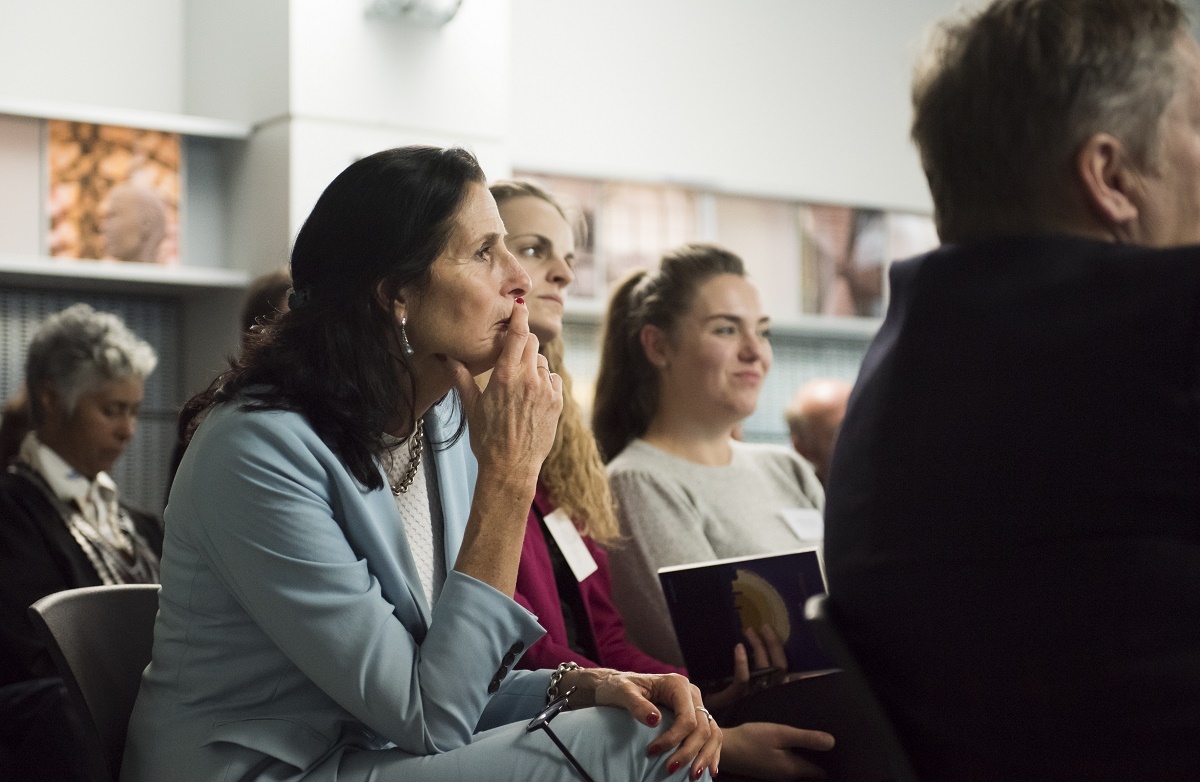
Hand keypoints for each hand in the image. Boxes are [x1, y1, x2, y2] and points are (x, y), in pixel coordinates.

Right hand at [450, 299, 562, 481]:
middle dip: (523, 342)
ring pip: (543, 363)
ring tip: (520, 384)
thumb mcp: (471, 407)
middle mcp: (529, 378)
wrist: (511, 468)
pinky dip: (545, 381)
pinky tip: (533, 395)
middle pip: (533, 343)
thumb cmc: (487, 439)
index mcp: (505, 375)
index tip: (519, 307)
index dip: (520, 316)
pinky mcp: (557, 403)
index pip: (518, 333)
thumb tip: (446, 358)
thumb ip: (461, 378)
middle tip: (513, 352)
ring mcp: (546, 390)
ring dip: (533, 365)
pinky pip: (554, 379)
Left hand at [562, 668, 720, 779]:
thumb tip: (655, 720)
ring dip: (705, 756)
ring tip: (694, 776)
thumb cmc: (618, 687)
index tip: (652, 751)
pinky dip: (712, 752)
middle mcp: (691, 694)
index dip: (673, 738)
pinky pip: (711, 734)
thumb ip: (637, 704)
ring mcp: (695, 705)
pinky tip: (710, 769)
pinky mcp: (694, 716)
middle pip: (701, 728)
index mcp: (677, 685)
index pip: (686, 717)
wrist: (616, 685)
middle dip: (689, 752)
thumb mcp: (622, 692)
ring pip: (711, 733)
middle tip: (670, 769)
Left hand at [706, 625, 789, 709]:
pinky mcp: (734, 701)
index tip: (774, 634)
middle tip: (764, 627)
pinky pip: (742, 681)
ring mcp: (752, 698)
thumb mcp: (737, 684)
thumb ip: (751, 670)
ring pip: (765, 670)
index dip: (783, 653)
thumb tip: (753, 647)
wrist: (702, 719)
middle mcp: (765, 695)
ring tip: (749, 631)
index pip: (783, 671)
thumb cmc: (719, 700)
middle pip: (780, 668)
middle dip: (774, 644)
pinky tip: (738, 647)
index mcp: (769, 691)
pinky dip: (742, 662)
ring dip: (759, 646)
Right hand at [721, 722, 833, 780]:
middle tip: (830, 739)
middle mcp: (789, 776)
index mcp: (794, 769)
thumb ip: (806, 738)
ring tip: (815, 738)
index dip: (833, 762)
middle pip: (813, 771)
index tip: (841, 749)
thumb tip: (832, 743)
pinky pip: (791, 763)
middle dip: (822, 758)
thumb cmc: (751, 740)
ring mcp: (779, 773)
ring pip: (802, 766)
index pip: (822, 773)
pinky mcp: (771, 768)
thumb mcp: (780, 734)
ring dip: (809, 755)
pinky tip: (796, 742)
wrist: (724, 749)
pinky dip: (797, 754)